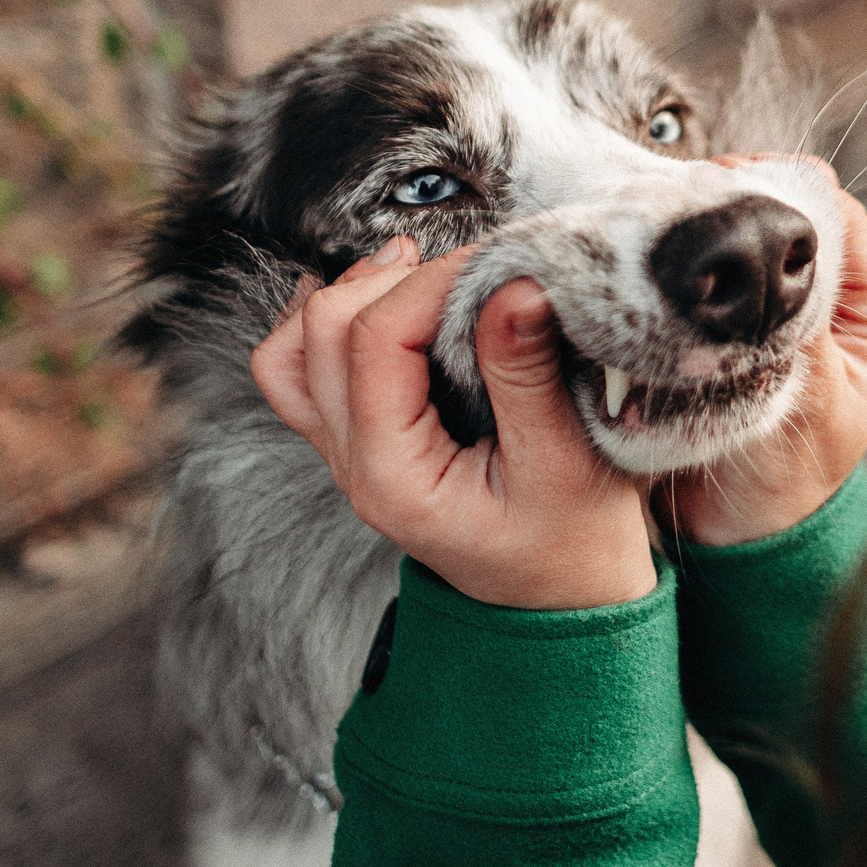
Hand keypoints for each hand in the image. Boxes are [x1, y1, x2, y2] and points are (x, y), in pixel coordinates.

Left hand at [251, 237, 655, 609]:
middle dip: (392, 281)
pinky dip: (321, 325)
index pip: (375, 342)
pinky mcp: (359, 443)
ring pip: (294, 350)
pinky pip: (301, 374)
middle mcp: (352, 467)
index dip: (430, 283)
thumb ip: (530, 375)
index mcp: (395, 478)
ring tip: (415, 269)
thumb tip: (515, 285)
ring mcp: (346, 456)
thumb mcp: (568, 463)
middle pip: (322, 334)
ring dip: (349, 295)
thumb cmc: (572, 544)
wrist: (561, 603)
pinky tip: (368, 294)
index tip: (494, 262)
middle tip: (467, 267)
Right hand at [655, 176, 866, 546]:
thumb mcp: (811, 407)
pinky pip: (711, 272)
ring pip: (745, 235)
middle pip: (789, 214)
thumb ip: (801, 333)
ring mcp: (777, 308)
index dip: (790, 193)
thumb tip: (779, 263)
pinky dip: (687, 261)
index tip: (734, 186)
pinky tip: (656, 258)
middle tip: (688, 200)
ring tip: (666, 222)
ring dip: (708, 225)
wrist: (737, 531)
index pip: (841, 220)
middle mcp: (829, 300)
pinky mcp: (728, 322)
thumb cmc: (787, 485)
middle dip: (740, 200)